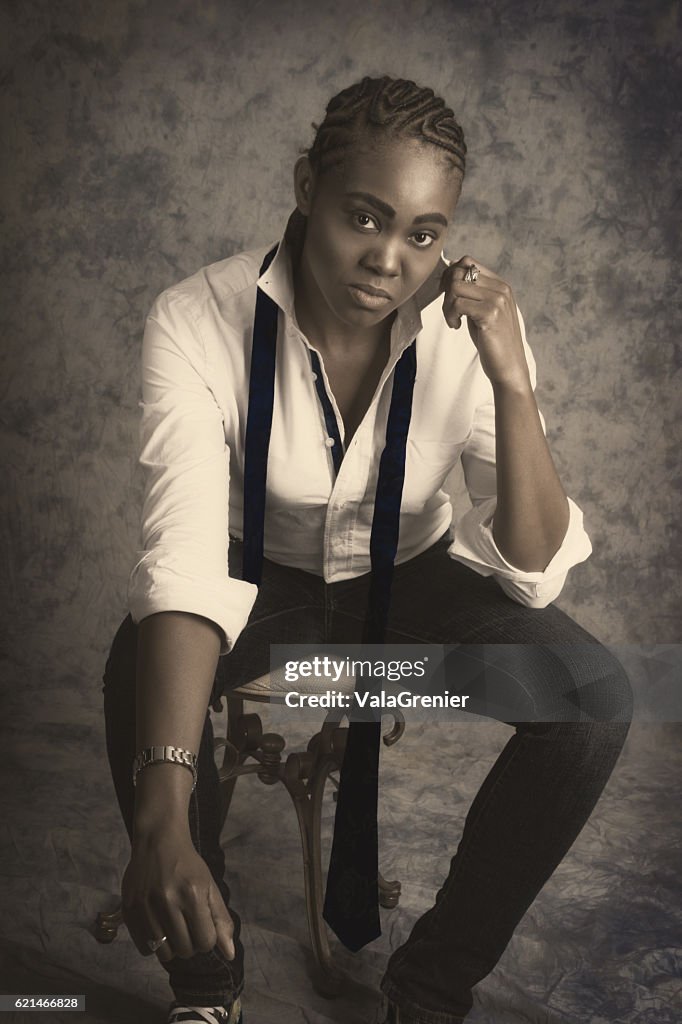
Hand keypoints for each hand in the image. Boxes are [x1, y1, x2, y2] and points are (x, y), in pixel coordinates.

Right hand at [121, 828, 234, 963]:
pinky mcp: (129, 910)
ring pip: (163, 953)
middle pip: (185, 950)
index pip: (205, 942)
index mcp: (192, 895)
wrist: (158, 841)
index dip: (206, 938)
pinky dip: (153, 944)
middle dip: (190, 943)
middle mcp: (167, 901)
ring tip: (172, 927)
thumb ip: (221, 920)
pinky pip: (144, 948)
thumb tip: (230, 954)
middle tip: (187, 925)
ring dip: (171, 945)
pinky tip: (157, 927)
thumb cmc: (188, 865)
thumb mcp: (210, 887)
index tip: (202, 925)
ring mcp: (146, 906)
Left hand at [440, 256, 530, 389]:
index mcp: (500, 285)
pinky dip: (450, 316)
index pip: (468, 262)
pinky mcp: (490, 314)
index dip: (450, 275)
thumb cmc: (493, 342)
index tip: (446, 295)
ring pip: (456, 287)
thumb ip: (473, 294)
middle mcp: (501, 288)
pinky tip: (456, 327)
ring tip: (453, 321)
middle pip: (459, 272)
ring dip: (447, 305)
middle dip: (446, 291)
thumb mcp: (484, 311)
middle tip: (449, 311)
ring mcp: (497, 300)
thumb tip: (450, 276)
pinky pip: (458, 304)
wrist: (509, 367)